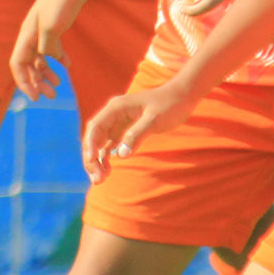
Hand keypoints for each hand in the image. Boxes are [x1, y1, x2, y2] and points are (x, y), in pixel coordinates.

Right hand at [12, 0, 94, 101]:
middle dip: (36, 82)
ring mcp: (44, 29)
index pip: (18, 64)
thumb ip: (46, 46)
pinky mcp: (56, 25)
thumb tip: (46, 60)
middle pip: (27, 64)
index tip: (36, 98)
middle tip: (51, 96)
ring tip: (59, 85)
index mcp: (27, 35)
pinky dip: (58, 59)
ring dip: (46, 73)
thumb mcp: (53, 25)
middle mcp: (32, 34)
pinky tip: (67, 67)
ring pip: (39, 58)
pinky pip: (52, 48)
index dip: (24, 83)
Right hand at [81, 78, 198, 178]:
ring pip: (99, 143)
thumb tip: (120, 155)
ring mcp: (117, 122)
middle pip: (93, 137)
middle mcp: (113, 114)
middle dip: (91, 158)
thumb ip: (136, 135)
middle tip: (97, 179)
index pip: (95, 127)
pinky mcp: (124, 129)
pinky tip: (107, 170)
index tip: (92, 162)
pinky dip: (106, 157)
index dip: (90, 145)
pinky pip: (109, 144)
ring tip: (100, 179)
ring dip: (97, 160)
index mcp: (116, 108)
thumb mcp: (155, 120)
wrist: (183, 95)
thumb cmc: (170, 104)